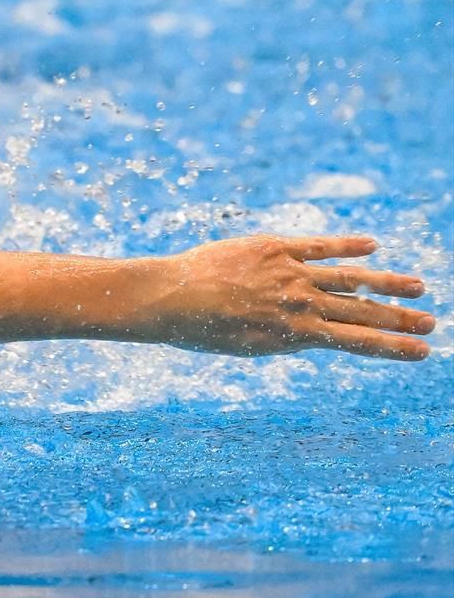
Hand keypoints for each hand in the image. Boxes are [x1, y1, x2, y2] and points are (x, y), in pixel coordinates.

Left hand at [148, 235, 433, 360]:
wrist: (170, 298)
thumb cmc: (201, 330)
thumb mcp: (248, 345)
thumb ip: (284, 336)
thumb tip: (314, 333)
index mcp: (296, 335)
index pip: (356, 342)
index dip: (392, 347)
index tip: (422, 352)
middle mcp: (301, 304)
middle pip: (362, 311)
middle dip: (400, 319)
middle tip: (432, 323)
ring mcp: (290, 274)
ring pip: (350, 277)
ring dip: (387, 283)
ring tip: (418, 287)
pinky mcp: (274, 248)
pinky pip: (317, 245)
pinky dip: (346, 245)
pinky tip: (371, 245)